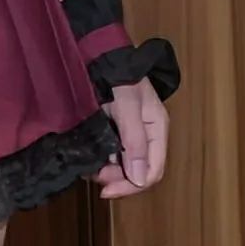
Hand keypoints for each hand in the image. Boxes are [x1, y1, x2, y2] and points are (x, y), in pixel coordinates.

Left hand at [97, 77, 167, 196]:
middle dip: (116, 179)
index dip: (131, 186)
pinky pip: (111, 156)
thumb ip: (135, 141)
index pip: (153, 171)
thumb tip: (140, 179)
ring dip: (106, 171)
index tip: (106, 190)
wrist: (99, 56)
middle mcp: (146, 137)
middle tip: (92, 176)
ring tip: (87, 166)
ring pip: (123, 167)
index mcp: (157, 130)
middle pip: (137, 172)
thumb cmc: (117, 78)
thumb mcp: (128, 107)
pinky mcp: (116, 132)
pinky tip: (88, 158)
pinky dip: (100, 161)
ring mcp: (130, 135)